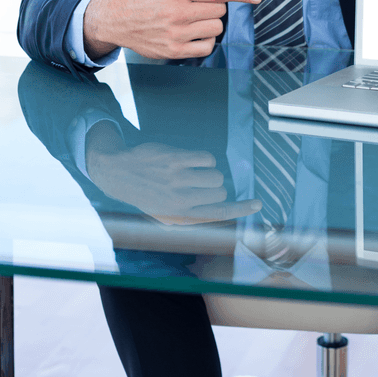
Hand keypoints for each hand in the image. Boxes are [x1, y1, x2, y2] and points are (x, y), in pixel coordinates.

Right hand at [84, 0, 261, 60]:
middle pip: (220, 10)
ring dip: (210, 23)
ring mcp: (177, 34)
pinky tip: (193, 33)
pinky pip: (207, 48)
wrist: (117, 19)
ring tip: (193, 19)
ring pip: (216, 29)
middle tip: (197, 5)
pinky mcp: (174, 51)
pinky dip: (205, 40)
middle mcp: (179, 12)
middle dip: (214, 6)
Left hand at [85, 131, 261, 224]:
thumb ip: (193, 214)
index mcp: (180, 217)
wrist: (119, 174)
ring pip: (216, 176)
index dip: (241, 209)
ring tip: (192, 173)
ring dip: (210, 172)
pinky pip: (207, 158)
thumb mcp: (166, 214)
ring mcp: (177, 180)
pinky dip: (204, 159)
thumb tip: (223, 209)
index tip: (258, 204)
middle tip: (196, 184)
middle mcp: (180, 201)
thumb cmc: (148, 194)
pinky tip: (190, 161)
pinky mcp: (175, 160)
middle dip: (215, 186)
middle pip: (220, 192)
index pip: (218, 215)